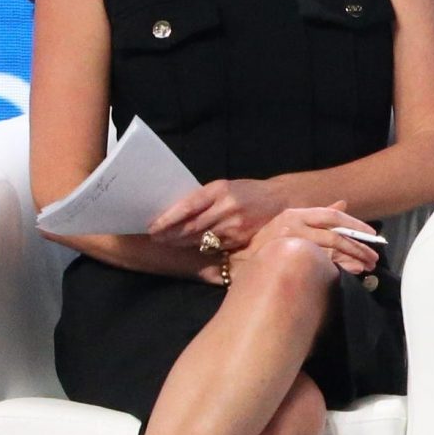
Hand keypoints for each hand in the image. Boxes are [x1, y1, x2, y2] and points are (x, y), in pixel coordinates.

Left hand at [151, 177, 287, 251]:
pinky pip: (214, 246)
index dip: (167, 218)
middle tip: (155, 237)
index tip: (152, 226)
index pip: (188, 206)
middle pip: (191, 226)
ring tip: (168, 242)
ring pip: (200, 239)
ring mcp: (235, 225)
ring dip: (181, 242)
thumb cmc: (247, 192)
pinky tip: (191, 245)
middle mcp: (228, 208)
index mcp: (220, 190)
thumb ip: (203, 198)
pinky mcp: (241, 239)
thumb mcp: (224, 187)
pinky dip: (200, 246)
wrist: (281, 200)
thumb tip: (173, 213)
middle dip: (170, 234)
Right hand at [247, 199, 380, 275]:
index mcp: (295, 214)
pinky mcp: (289, 258)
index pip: (332, 216)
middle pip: (336, 233)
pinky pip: (323, 262)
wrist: (237, 263)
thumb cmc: (265, 245)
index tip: (373, 235)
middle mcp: (293, 224)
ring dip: (354, 257)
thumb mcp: (290, 225)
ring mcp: (290, 241)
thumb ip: (317, 216)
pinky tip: (353, 271)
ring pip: (332, 248)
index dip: (355, 224)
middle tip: (375, 256)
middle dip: (359, 245)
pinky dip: (341, 266)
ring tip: (368, 266)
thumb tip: (343, 203)